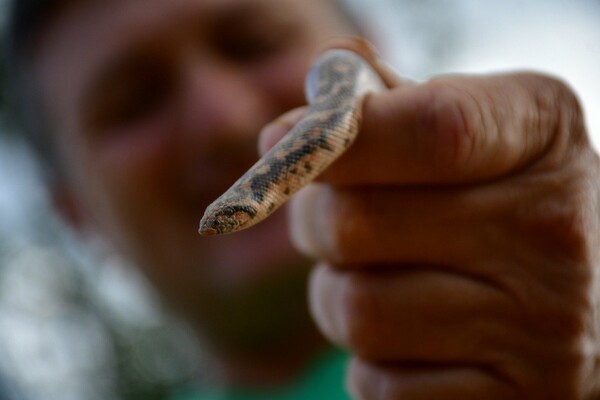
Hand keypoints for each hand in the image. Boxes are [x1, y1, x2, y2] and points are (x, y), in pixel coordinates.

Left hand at [268, 39, 599, 398]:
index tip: (278, 142)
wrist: (591, 294)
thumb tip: (287, 133)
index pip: (431, 128)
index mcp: (542, 137)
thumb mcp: (475, 137)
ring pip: (356, 312)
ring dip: (337, 296)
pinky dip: (372, 362)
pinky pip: (379, 385)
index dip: (337, 138)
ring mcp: (543, 327)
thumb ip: (391, 115)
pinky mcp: (516, 398)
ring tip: (374, 282)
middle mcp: (554, 230)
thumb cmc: (501, 203)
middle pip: (358, 223)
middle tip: (329, 222)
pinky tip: (410, 338)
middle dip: (315, 223)